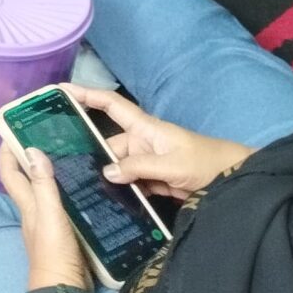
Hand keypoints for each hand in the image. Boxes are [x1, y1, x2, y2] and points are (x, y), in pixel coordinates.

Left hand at [0, 136, 93, 292]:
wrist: (65, 291)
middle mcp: (34, 212)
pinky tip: (85, 188)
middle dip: (31, 156)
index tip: (12, 128)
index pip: (11, 172)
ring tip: (71, 154)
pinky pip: (64, 206)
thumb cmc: (54, 253)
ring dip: (52, 173)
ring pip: (46, 191)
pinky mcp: (65, 233)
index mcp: (27, 205)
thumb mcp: (50, 216)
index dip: (7, 151)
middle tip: (50, 136)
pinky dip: (69, 193)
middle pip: (27, 179)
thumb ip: (43, 186)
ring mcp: (48, 224)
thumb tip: (30, 150)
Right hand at [68, 85, 251, 200]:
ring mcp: (147, 162)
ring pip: (117, 168)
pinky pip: (130, 183)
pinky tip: (104, 201)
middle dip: (90, 154)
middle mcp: (141, 142)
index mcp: (144, 128)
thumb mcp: (170, 165)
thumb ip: (137, 168)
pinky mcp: (153, 181)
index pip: (110, 105)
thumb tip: (105, 172)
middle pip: (108, 145)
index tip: (60, 91)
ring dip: (105, 177)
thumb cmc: (204, 162)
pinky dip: (120, 191)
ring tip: (77, 187)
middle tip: (61, 164)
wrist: (233, 181)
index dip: (86, 95)